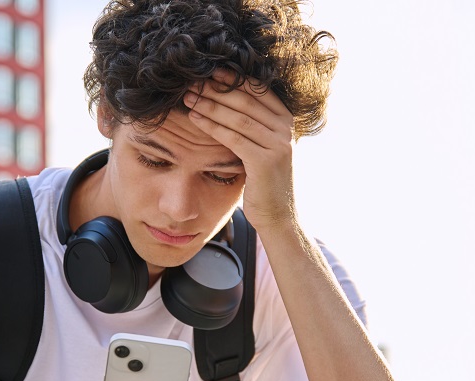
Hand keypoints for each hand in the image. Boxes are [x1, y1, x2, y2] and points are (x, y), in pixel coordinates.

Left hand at [183, 70, 297, 231]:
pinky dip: (212, 126)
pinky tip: (195, 118)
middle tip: (192, 82)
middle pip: (246, 100)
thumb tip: (226, 99)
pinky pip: (234, 137)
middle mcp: (285, 128)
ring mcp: (278, 144)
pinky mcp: (266, 161)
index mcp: (286, 120)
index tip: (208, 71)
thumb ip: (253, 124)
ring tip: (188, 98)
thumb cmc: (263, 181)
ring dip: (210, 105)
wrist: (278, 215)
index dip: (232, 79)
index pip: (258, 90)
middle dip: (217, 90)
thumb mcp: (262, 146)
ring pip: (238, 117)